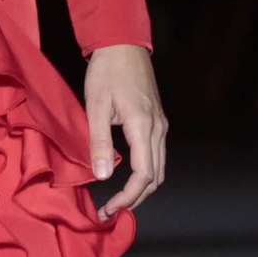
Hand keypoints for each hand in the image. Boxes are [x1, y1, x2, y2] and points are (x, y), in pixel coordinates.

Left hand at [83, 44, 166, 220]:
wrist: (124, 44)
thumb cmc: (107, 71)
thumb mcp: (96, 106)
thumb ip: (100, 142)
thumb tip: (104, 176)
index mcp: (143, 125)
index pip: (143, 175)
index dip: (127, 197)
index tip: (109, 209)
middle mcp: (158, 128)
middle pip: (155, 177)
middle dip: (134, 199)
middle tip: (110, 211)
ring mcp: (161, 125)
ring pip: (159, 168)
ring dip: (141, 189)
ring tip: (118, 201)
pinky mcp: (158, 122)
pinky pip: (157, 156)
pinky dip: (145, 174)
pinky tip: (128, 179)